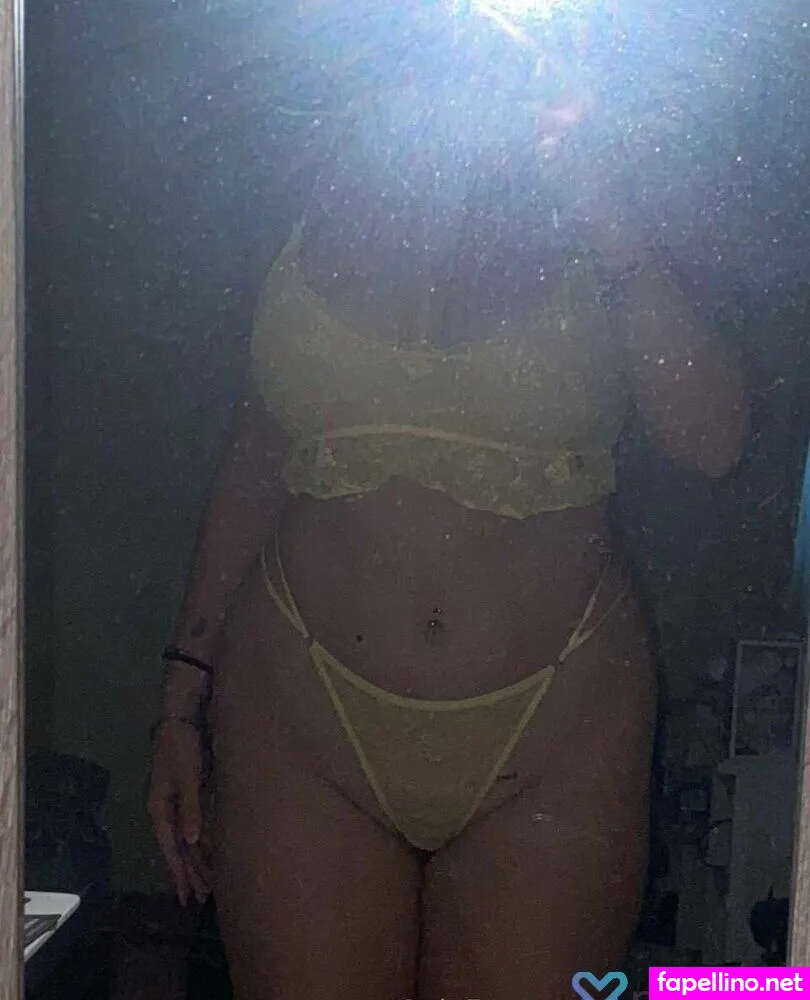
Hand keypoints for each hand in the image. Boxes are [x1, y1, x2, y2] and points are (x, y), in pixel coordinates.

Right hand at [148, 719, 212, 905]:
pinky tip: (206, 854)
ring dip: (193, 861)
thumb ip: (190, 809)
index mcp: (160, 807)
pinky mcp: (183, 796)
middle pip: (176, 848)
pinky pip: (189, 827)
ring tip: (204, 885)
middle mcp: (163, 810)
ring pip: (183, 839)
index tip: (187, 894)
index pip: (170, 847)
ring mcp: (172, 804)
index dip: (179, 871)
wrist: (179, 722)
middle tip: (200, 898)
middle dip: (188, 874)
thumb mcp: (187, 778)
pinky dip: (198, 843)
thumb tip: (191, 841)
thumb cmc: (182, 749)